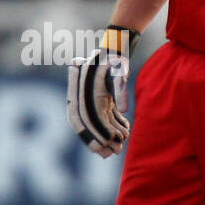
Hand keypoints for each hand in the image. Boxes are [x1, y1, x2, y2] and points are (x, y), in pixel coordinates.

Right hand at [67, 43, 131, 158]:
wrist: (112, 50)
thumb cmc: (115, 59)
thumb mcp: (119, 69)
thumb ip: (120, 87)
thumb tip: (124, 108)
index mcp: (81, 90)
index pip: (84, 117)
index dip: (92, 133)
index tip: (106, 145)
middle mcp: (80, 97)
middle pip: (84, 125)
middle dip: (97, 142)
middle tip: (110, 154)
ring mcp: (86, 101)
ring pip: (91, 125)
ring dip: (102, 139)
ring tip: (115, 151)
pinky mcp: (96, 103)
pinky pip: (98, 120)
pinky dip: (108, 129)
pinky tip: (120, 137)